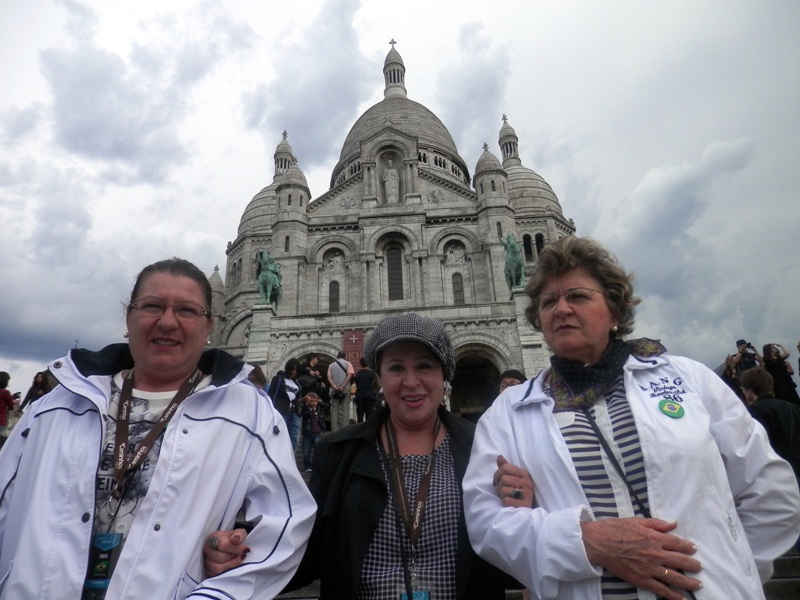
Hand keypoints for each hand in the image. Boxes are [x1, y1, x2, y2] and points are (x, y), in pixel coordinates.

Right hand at [203, 529, 250, 577]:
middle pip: (220, 558)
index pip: (223, 545)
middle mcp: (207, 550)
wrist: (231, 547)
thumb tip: (236, 539)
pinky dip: (228, 573)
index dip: (236, 548)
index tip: (245, 549)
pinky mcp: (209, 572)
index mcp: (213, 538)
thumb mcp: (239, 533)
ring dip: (232, 565)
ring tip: (239, 561)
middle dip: (234, 557)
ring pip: (218, 568)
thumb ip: (239, 534)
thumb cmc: (234, 540)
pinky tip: (234, 567)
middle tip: (242, 556)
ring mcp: (207, 562)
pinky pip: (217, 576)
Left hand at [493, 455, 534, 506]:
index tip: (498, 480)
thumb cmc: (517, 492)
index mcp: (524, 474)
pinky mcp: (524, 505)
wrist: (526, 509)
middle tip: (502, 490)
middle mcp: (527, 483)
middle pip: (503, 479)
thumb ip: (506, 467)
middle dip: (499, 486)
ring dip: (502, 495)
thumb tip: (499, 457)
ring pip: (504, 490)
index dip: (497, 474)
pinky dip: (505, 503)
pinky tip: (510, 503)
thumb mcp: (513, 478)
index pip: (505, 467)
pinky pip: (506, 501)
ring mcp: (527, 494)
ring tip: (507, 496)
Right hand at [581, 518, 701, 599]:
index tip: (693, 549)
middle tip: (699, 567)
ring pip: (675, 577)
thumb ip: (656, 523)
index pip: (678, 543)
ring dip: (689, 582)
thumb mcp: (636, 521)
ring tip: (697, 585)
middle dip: (692, 565)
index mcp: (655, 538)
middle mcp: (656, 554)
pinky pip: (661, 590)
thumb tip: (673, 524)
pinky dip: (673, 596)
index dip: (688, 547)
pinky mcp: (641, 579)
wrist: (597, 542)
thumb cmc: (614, 529)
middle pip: (681, 561)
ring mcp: (650, 568)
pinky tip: (682, 598)